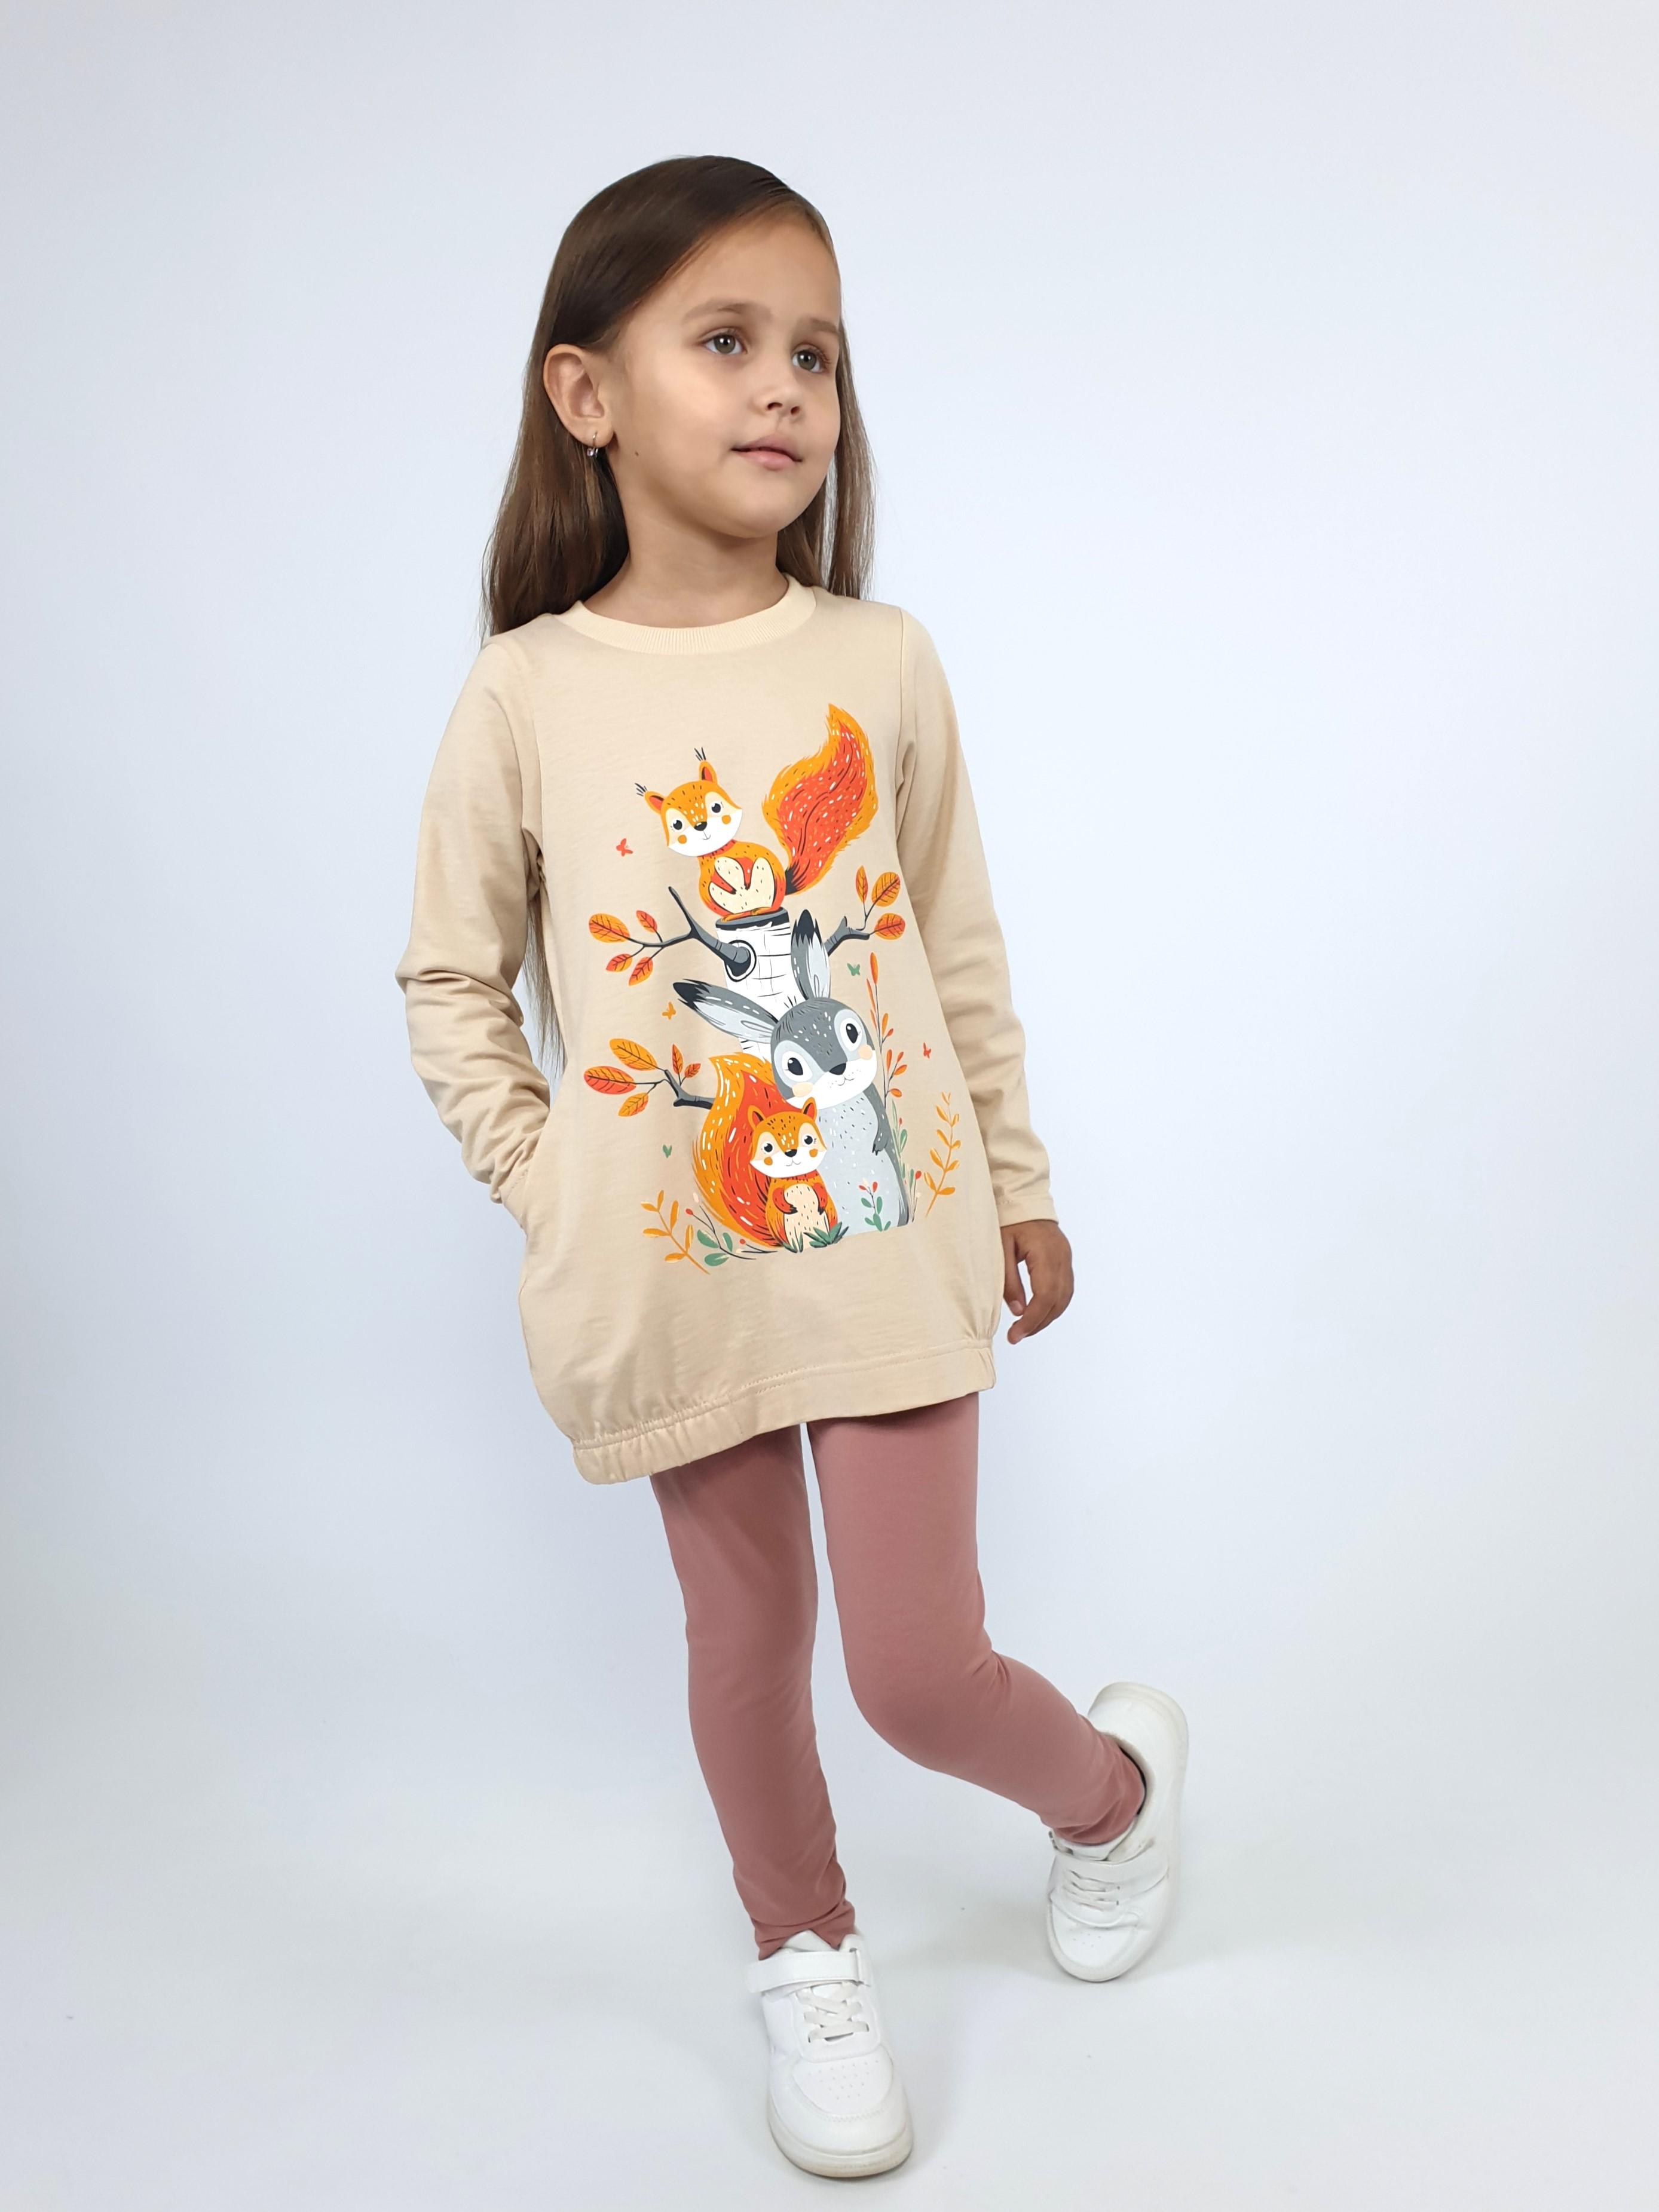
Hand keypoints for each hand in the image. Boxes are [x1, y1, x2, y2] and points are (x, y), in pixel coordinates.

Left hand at [1000, 1218, 1073, 1342]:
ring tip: (1024, 1329)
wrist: (1023, 1199)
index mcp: (1046, 1253)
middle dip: (1038, 1322)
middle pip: (1058, 1301)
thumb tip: (1018, 1312)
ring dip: (1046, 1317)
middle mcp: (1062, 1257)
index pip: (1045, 1295)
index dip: (1032, 1319)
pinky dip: (1052, 1306)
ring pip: (1064, 1298)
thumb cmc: (1009, 1221)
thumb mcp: (1001, 1248)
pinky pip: (1065, 1290)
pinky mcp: (1065, 1260)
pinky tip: (1037, 1313)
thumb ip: (1009, 1280)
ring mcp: (1066, 1259)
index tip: (1015, 1334)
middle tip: (1016, 1336)